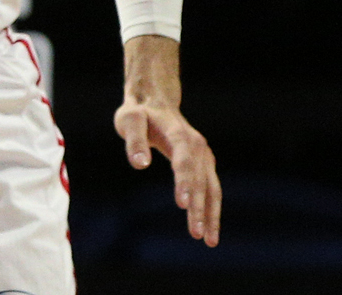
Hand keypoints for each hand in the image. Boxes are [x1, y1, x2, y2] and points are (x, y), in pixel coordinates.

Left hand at [115, 36, 220, 246]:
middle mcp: (196, 145)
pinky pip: (212, 189)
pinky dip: (212, 209)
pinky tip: (209, 229)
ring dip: (211, 213)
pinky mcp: (205, 163)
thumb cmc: (139, 114)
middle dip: (199, 207)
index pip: (184, 159)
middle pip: (200, 179)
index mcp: (178, 134)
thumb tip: (139, 165)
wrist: (155, 101)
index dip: (184, 181)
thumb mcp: (129, 120)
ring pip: (211, 187)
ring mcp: (204, 155)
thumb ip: (134, 140)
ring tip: (208, 240)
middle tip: (196, 233)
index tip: (183, 204)